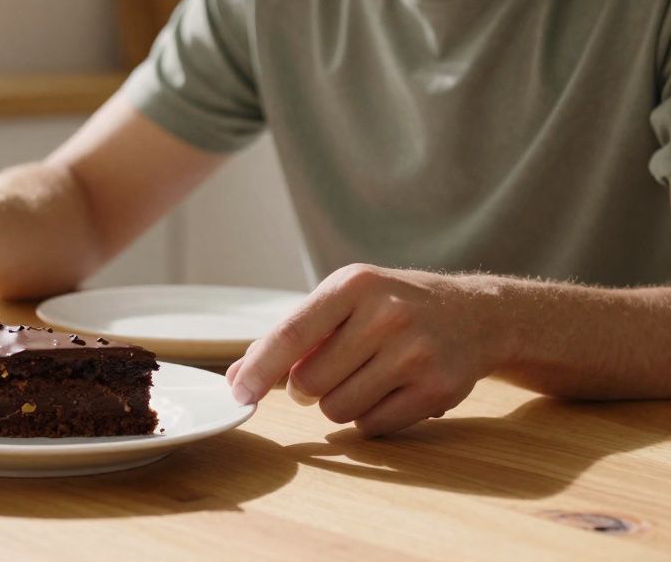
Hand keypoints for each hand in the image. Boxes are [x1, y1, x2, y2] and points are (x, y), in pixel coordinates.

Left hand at [226, 264, 514, 436]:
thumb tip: (236, 379)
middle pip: (310, 382)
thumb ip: (291, 337)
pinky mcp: (437, 389)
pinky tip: (388, 390)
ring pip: (338, 409)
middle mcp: (386, 315)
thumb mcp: (344, 300)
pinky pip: (372, 426)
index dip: (259, 369)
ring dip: (338, 403)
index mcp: (354, 285)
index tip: (238, 393)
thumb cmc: (392, 306)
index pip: (292, 334)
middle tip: (328, 371)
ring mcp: (415, 353)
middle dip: (307, 387)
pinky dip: (368, 418)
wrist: (476, 314)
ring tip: (363, 377)